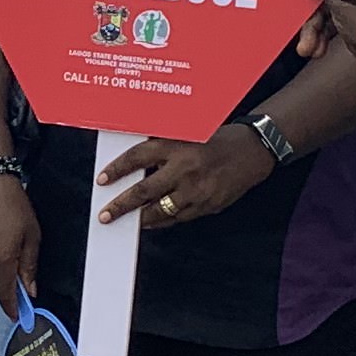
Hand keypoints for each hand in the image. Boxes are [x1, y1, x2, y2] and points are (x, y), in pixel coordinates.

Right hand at [0, 172, 41, 312]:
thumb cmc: (13, 204)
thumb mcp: (32, 236)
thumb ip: (29, 266)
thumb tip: (29, 289)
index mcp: (1, 259)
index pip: (6, 293)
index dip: (12, 307)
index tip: (18, 317)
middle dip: (7, 281)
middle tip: (20, 272)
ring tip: (5, 243)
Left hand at [99, 124, 273, 228]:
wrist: (252, 151)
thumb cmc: (216, 139)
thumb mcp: (187, 133)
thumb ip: (161, 146)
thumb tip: (132, 160)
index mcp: (177, 145)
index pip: (137, 158)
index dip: (117, 170)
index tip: (103, 180)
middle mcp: (185, 169)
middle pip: (143, 191)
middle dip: (121, 205)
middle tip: (106, 214)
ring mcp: (197, 190)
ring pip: (161, 211)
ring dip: (141, 218)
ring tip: (127, 221)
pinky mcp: (208, 206)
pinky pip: (179, 218)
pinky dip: (163, 221)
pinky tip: (152, 221)